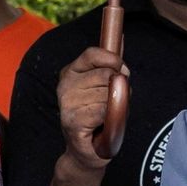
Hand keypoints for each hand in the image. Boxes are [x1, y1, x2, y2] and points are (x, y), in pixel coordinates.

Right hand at [57, 47, 128, 169]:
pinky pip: (105, 110)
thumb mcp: (107, 84)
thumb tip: (120, 36)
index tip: (121, 71)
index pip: (93, 53)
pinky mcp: (73, 121)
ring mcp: (67, 104)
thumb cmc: (100, 114)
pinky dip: (111, 118)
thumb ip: (111, 62)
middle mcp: (65, 86)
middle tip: (111, 103)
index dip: (113, 61)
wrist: (90, 149)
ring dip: (117, 106)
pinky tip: (102, 125)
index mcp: (71, 72)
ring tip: (106, 115)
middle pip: (107, 75)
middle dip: (119, 89)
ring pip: (109, 94)